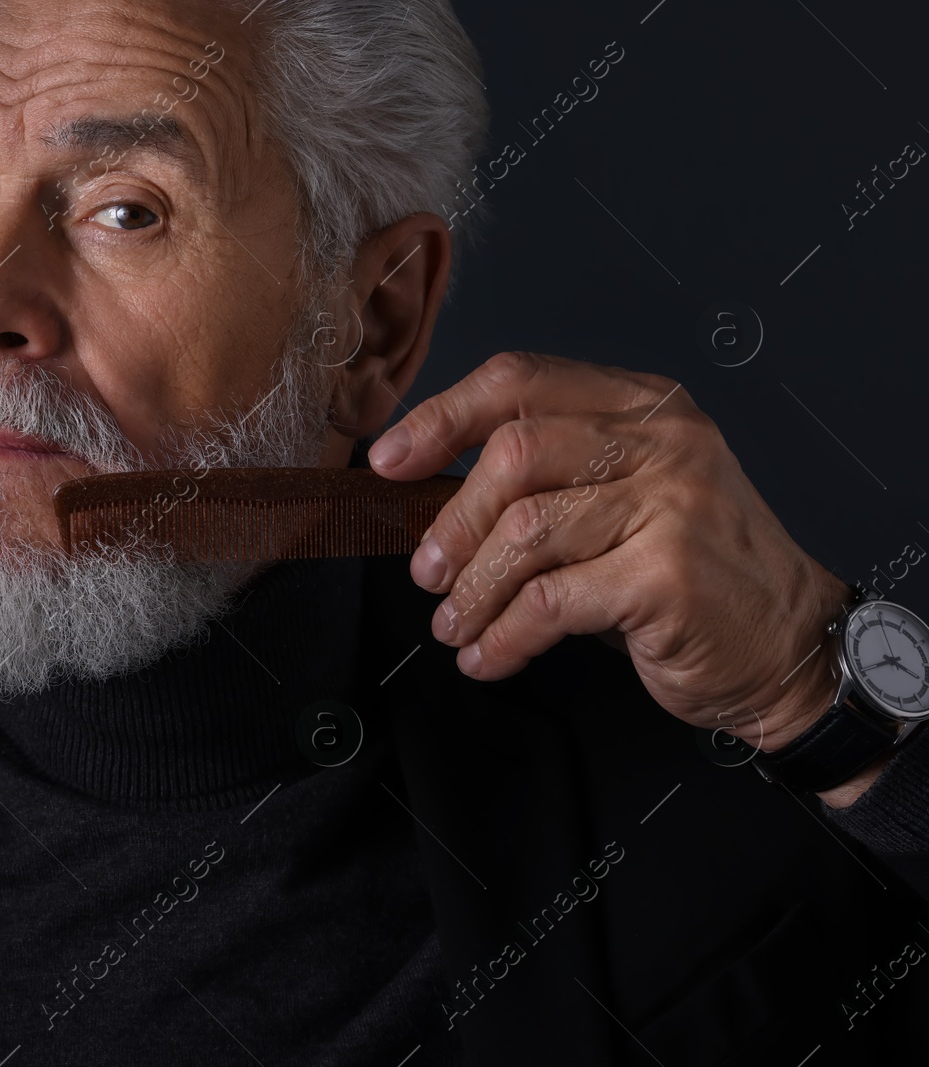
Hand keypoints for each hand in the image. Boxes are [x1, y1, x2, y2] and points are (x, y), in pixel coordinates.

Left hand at [367, 352, 852, 759]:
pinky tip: (489, 656)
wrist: (789, 644)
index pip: (518, 380)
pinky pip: (549, 601)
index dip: (441, 417)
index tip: (389, 461)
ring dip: (473, 590)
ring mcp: (670, 504)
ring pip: (526, 531)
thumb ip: (549, 476)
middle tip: (428, 572)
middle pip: (514, 453)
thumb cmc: (688, 574)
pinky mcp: (666, 575)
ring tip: (456, 626)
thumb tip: (429, 493)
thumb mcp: (623, 498)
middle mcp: (662, 442)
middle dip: (453, 521)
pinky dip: (504, 635)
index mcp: (643, 406)